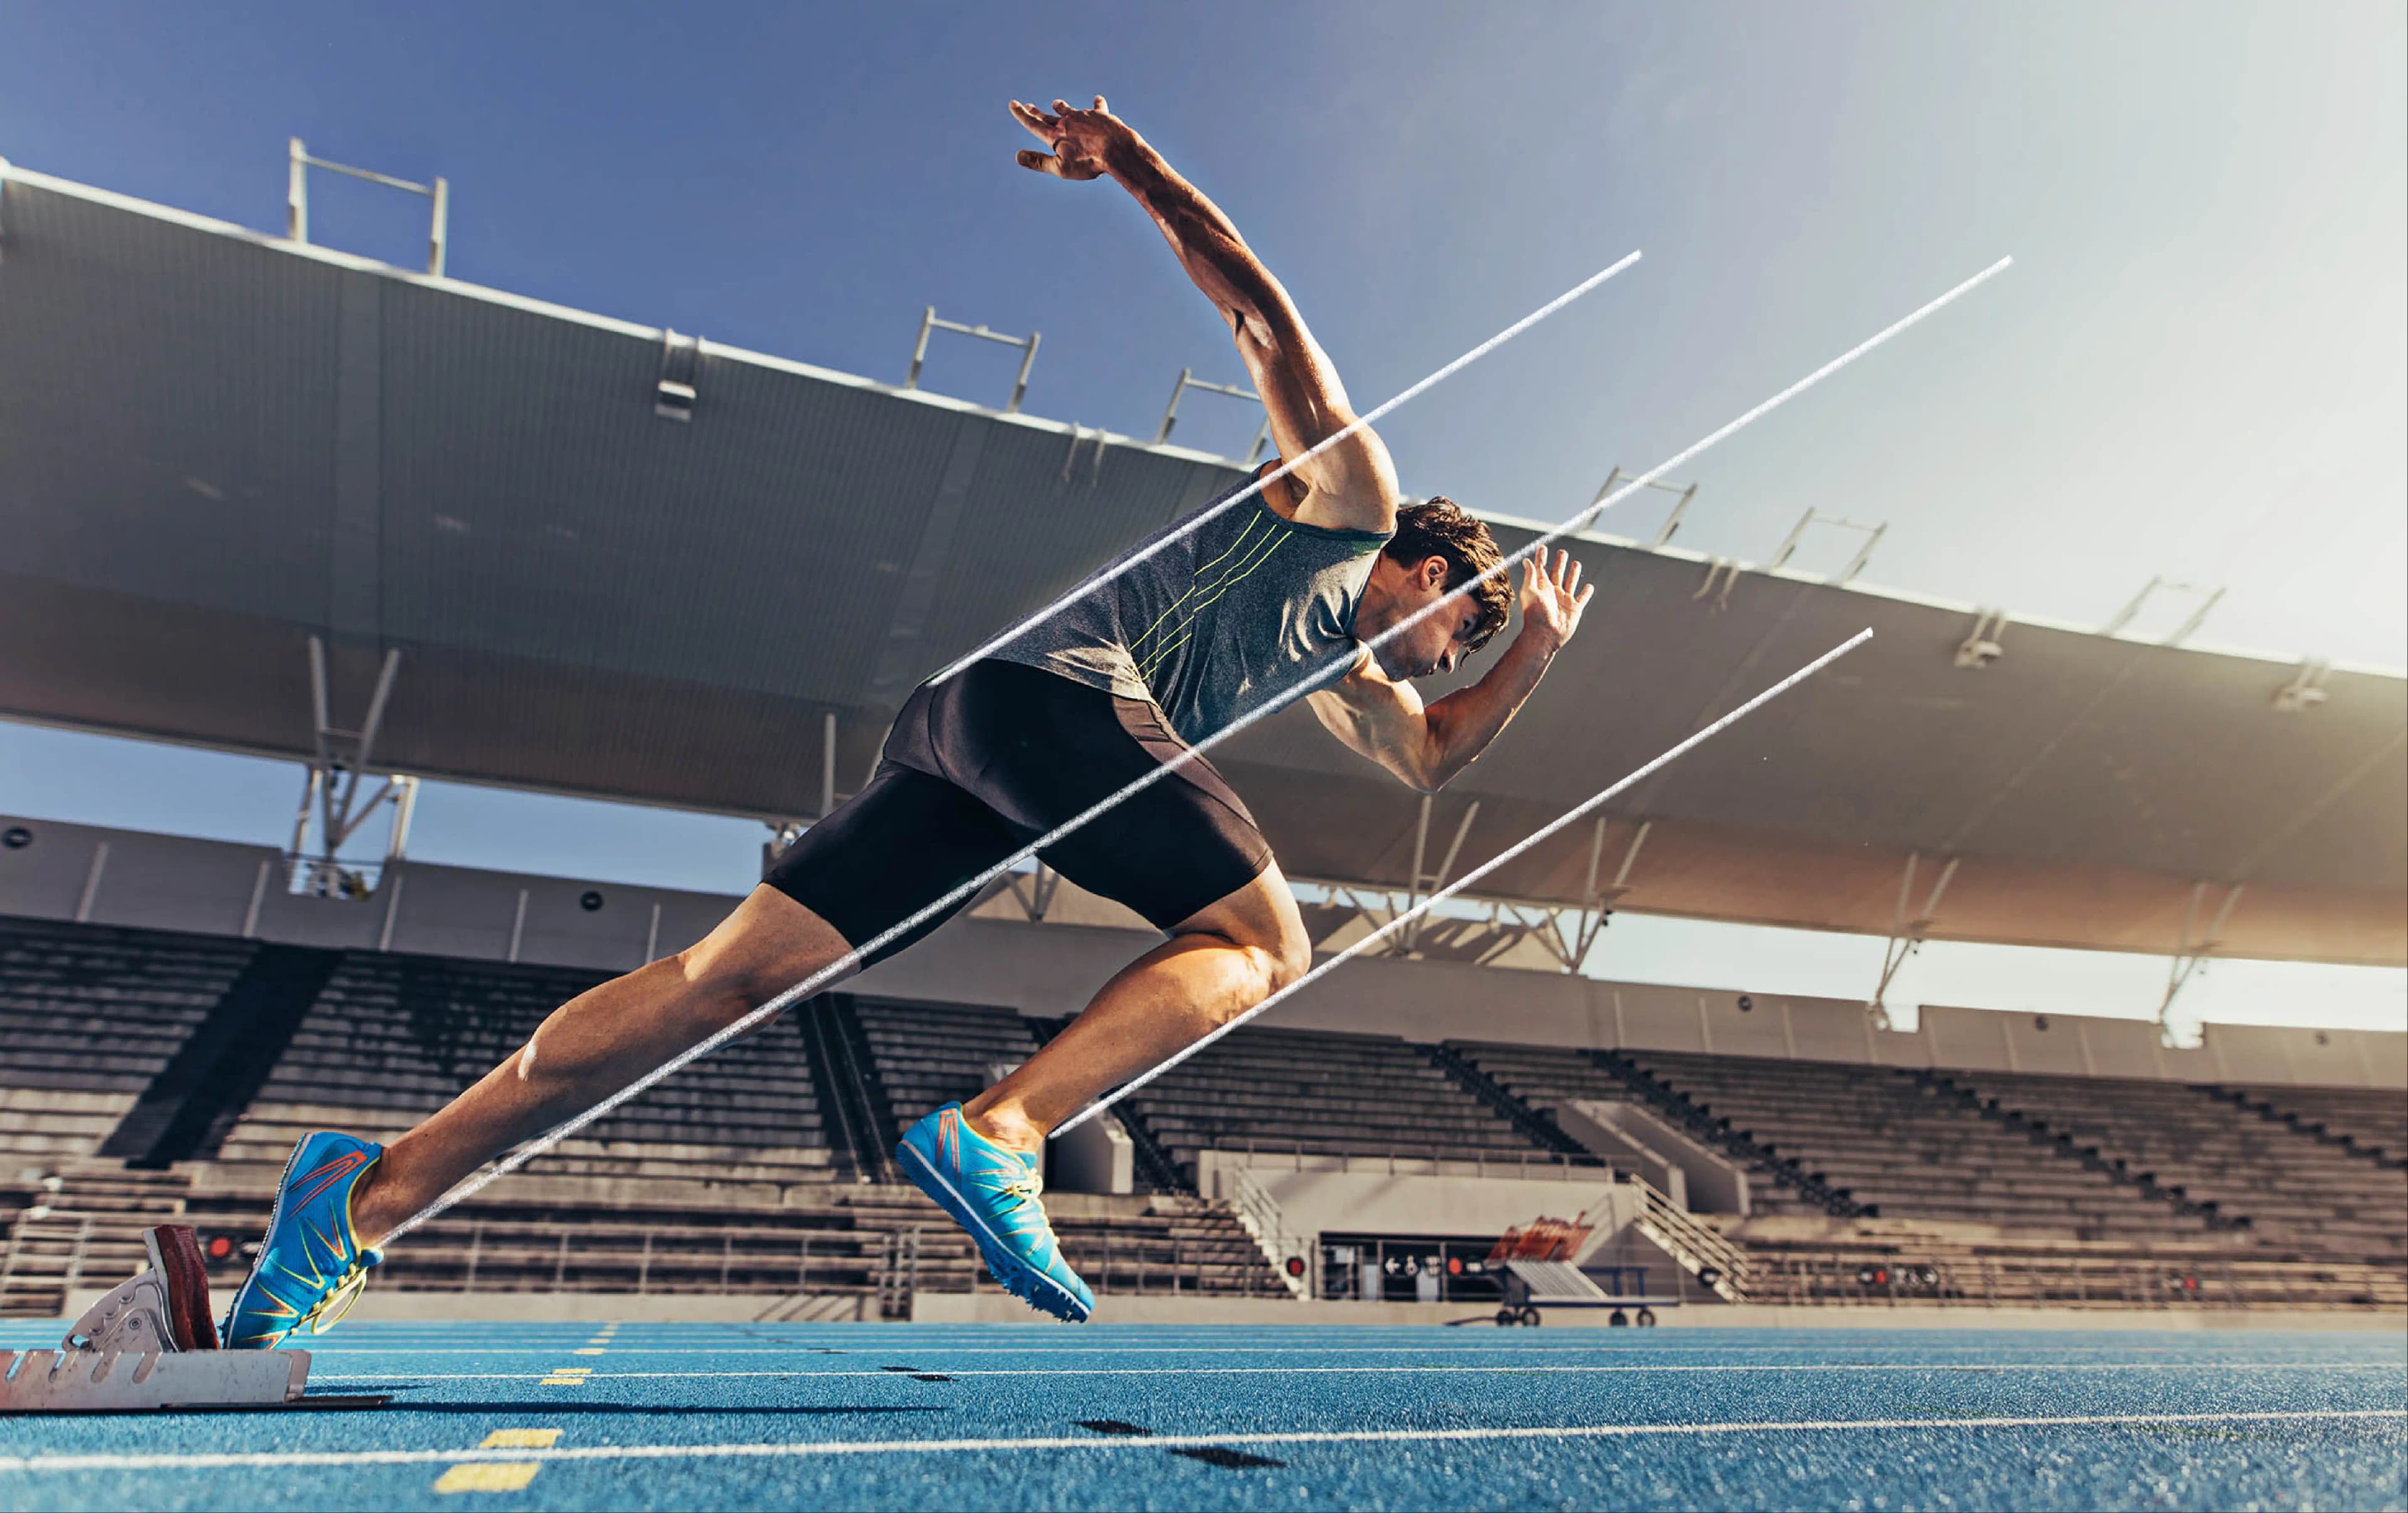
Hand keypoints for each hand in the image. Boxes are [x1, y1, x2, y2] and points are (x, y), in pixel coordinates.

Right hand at [1009, 96, 1133, 180]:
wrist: (1117, 149)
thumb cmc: (1089, 162)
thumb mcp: (1061, 168)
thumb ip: (1040, 162)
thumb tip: (1017, 156)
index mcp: (1055, 136)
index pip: (1034, 124)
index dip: (1021, 115)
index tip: (1013, 104)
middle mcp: (1067, 122)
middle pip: (1049, 116)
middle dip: (1037, 112)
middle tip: (1028, 105)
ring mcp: (1084, 117)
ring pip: (1069, 110)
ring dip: (1061, 107)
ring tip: (1056, 103)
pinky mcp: (1100, 115)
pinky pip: (1096, 108)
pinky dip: (1096, 104)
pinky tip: (1098, 99)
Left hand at [1518, 549, 1591, 652]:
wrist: (1545, 635)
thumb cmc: (1535, 614)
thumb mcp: (1529, 592)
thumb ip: (1530, 576)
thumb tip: (1526, 560)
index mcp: (1541, 587)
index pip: (1541, 568)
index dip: (1541, 557)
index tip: (1542, 547)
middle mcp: (1553, 592)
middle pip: (1557, 573)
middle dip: (1559, 562)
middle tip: (1562, 552)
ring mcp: (1564, 600)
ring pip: (1571, 582)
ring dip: (1573, 573)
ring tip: (1576, 563)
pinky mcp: (1574, 609)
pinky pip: (1582, 598)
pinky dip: (1586, 592)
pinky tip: (1589, 586)